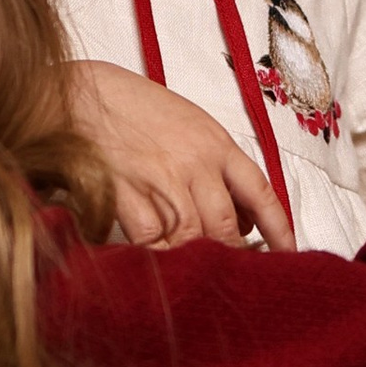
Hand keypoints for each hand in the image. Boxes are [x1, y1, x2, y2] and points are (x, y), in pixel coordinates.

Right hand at [59, 59, 293, 251]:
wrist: (76, 95)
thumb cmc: (132, 111)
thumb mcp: (188, 126)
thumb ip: (218, 169)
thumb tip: (244, 219)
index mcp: (216, 144)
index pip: (261, 191)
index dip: (278, 229)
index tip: (289, 254)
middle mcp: (194, 163)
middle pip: (226, 226)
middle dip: (227, 253)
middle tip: (223, 271)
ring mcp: (160, 179)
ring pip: (193, 238)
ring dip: (191, 257)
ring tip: (186, 267)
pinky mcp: (127, 193)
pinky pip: (152, 239)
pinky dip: (153, 252)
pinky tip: (148, 252)